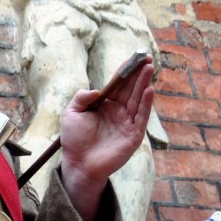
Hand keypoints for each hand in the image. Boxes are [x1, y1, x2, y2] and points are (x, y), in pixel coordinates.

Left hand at [59, 55, 154, 216]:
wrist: (79, 164)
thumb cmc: (74, 140)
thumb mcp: (71, 114)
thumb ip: (81, 98)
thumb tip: (95, 90)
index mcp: (105, 105)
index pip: (117, 84)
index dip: (125, 71)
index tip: (134, 57)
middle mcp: (118, 111)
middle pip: (130, 88)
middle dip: (138, 73)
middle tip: (146, 57)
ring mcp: (127, 122)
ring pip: (137, 99)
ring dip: (144, 83)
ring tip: (149, 68)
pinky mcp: (133, 134)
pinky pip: (141, 116)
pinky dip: (146, 103)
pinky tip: (149, 90)